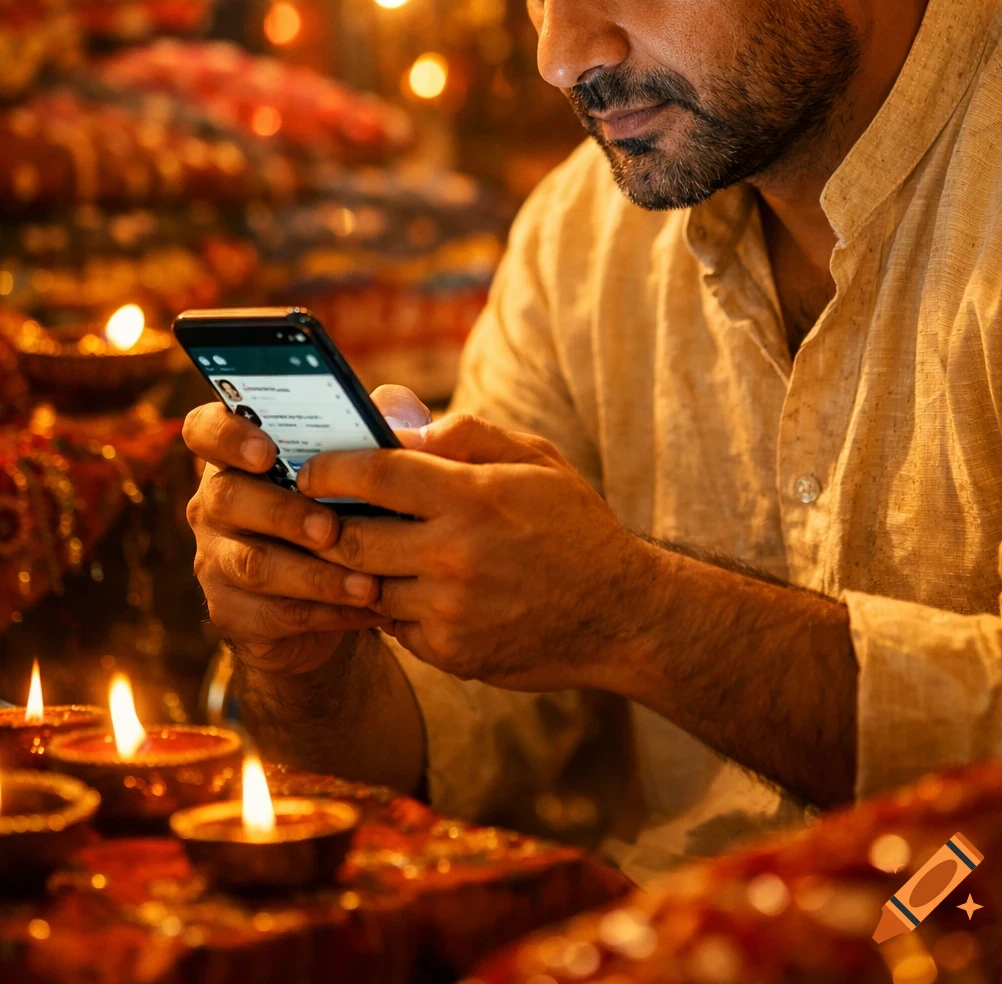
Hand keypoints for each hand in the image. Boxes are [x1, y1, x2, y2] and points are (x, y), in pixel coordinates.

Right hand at [183, 384, 430, 673]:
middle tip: (331, 529)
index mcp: (240, 452)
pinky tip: (364, 607)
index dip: (227, 435)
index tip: (266, 452)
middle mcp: (216, 502)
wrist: (344, 593)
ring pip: (253, 564)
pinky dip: (324, 611)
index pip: (205, 428)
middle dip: (284, 514)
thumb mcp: (375, 457)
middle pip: (227, 497)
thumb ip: (385, 420)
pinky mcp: (232, 612)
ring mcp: (216, 559)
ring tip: (366, 582)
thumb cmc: (358, 504)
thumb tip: (393, 414)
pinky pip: (271, 614)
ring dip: (314, 574)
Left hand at [297, 415, 659, 691]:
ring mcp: (451, 611)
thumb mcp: (533, 459)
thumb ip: (462, 433)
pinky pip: (393, 624)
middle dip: (324, 523)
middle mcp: (456, 556)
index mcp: (474, 497)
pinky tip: (404, 583)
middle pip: (352, 537)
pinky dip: (389, 602)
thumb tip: (393, 418)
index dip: (330, 468)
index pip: (375, 475)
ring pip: (366, 585)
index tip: (310, 468)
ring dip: (356, 565)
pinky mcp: (451, 653)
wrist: (621, 615)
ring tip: (355, 545)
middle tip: (314, 511)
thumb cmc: (573, 524)